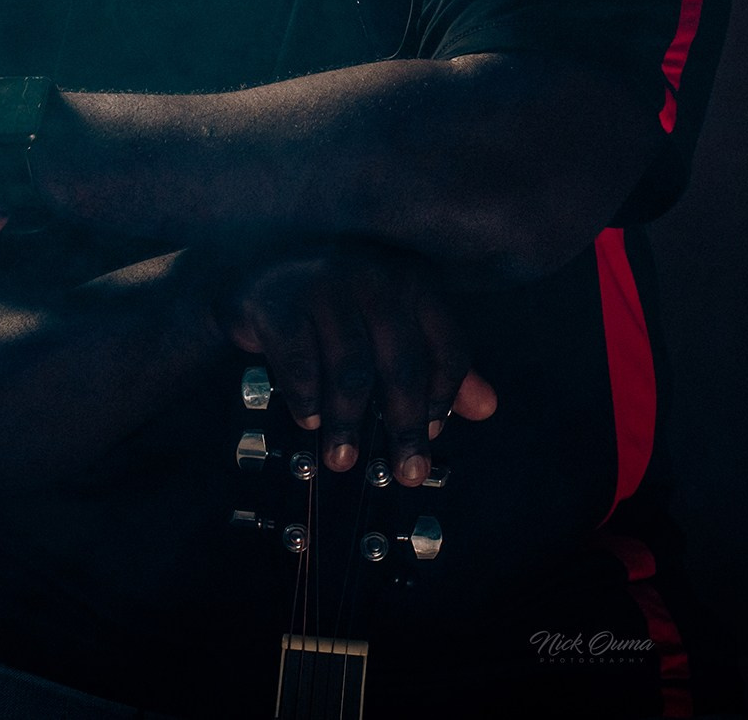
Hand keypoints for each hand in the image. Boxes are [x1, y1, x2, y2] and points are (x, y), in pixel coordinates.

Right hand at [216, 243, 496, 486]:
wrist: (261, 279)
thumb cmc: (339, 308)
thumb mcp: (393, 328)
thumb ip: (438, 363)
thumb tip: (486, 407)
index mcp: (413, 280)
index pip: (446, 348)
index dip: (444, 400)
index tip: (433, 436)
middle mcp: (374, 275)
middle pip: (403, 365)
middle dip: (405, 428)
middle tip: (405, 472)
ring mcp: (325, 284)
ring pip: (351, 371)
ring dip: (349, 423)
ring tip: (344, 458)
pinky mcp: (280, 302)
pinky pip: (301, 365)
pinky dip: (308, 400)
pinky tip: (310, 420)